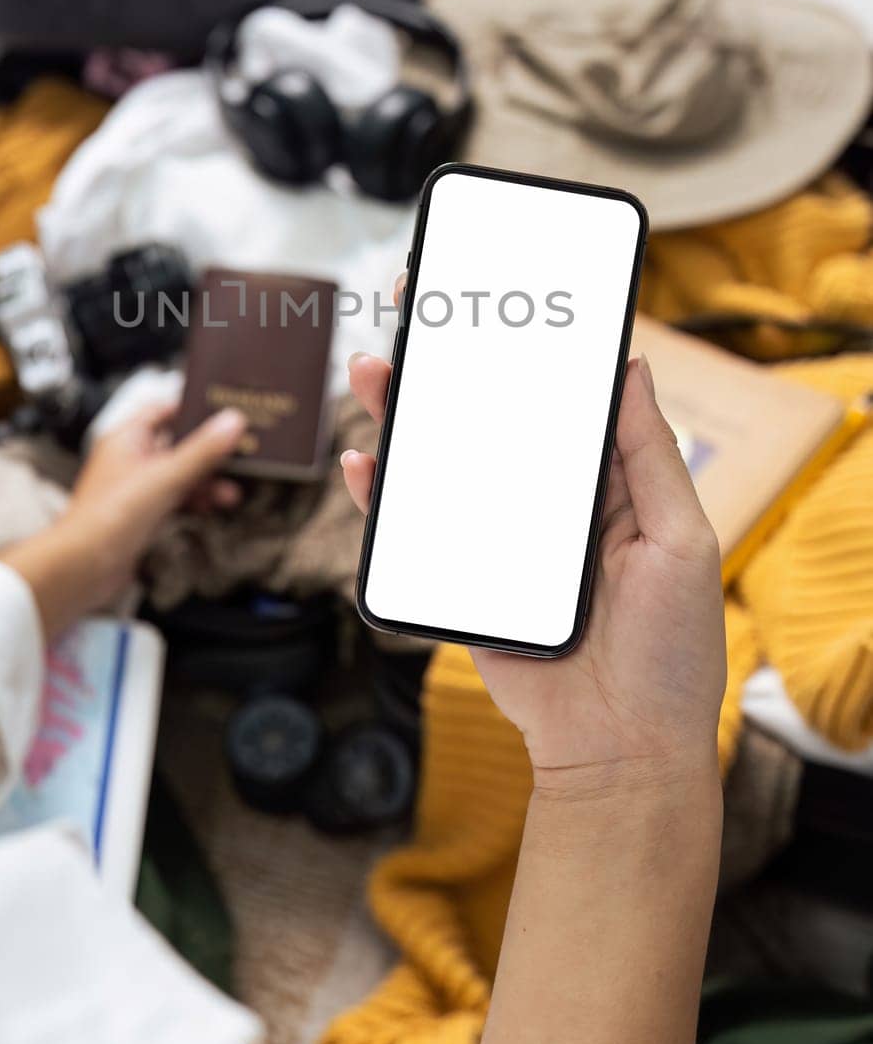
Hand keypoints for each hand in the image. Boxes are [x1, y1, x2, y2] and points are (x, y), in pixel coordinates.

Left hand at [2, 403, 246, 638]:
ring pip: (178, 476)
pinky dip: (194, 502)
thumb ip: (202, 450)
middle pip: (176, 445)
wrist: (83, 567)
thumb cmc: (110, 517)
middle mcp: (130, 460)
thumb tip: (232, 420)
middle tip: (238, 455)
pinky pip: (174, 501)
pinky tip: (212, 508)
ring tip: (231, 491)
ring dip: (205, 481)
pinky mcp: (141, 517)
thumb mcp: (166, 477)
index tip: (222, 412)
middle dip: (207, 453)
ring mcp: (135, 490)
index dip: (192, 409)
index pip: (162, 410)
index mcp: (127, 439)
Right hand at [341, 275, 724, 799]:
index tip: (490, 292)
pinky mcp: (458, 576)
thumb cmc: (668, 652)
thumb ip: (648, 456)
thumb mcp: (680, 541)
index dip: (521, 344)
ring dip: (400, 413)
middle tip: (412, 306)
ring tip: (374, 372)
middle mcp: (542, 499)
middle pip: (483, 415)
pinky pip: (409, 527)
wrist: (619, 751)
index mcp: (599, 481)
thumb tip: (632, 365)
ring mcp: (495, 537)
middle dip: (444, 361)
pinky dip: (380, 494)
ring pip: (437, 460)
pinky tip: (364, 463)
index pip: (553, 396)